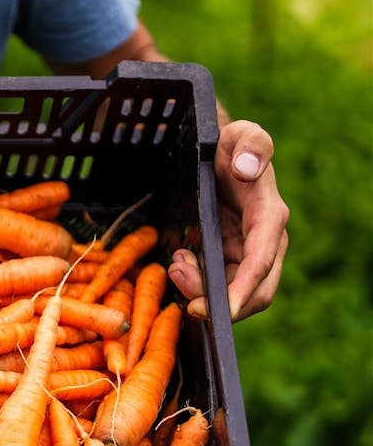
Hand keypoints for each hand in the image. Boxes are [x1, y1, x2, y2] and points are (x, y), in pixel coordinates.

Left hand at [167, 120, 288, 321]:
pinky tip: (178, 263)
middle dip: (220, 302)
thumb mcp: (241, 135)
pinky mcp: (228, 257)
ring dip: (201, 291)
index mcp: (269, 216)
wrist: (221, 154)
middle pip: (253, 291)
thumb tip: (248, 168)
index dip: (243, 289)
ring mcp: (246, 253)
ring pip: (231, 292)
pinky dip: (196, 283)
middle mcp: (263, 242)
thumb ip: (252, 144)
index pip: (261, 261)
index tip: (221, 310)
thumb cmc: (231, 145)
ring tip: (175, 267)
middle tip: (185, 295)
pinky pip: (216, 283)